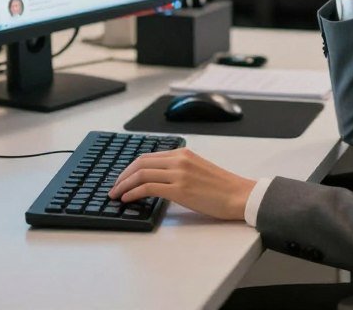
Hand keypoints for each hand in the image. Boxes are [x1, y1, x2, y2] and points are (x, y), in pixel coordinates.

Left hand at [108, 148, 255, 220]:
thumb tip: (156, 180)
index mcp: (182, 153)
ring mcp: (179, 173)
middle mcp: (179, 160)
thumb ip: (178, 170)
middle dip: (122, 176)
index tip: (122, 178)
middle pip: (140, 163)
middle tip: (113, 187)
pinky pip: (148, 187)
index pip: (147, 156)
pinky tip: (128, 199)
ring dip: (124, 185)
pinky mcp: (180, 189)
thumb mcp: (197, 170)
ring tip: (116, 195)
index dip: (130, 168)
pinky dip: (133, 193)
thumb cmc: (221, 187)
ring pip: (141, 174)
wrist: (239, 195)